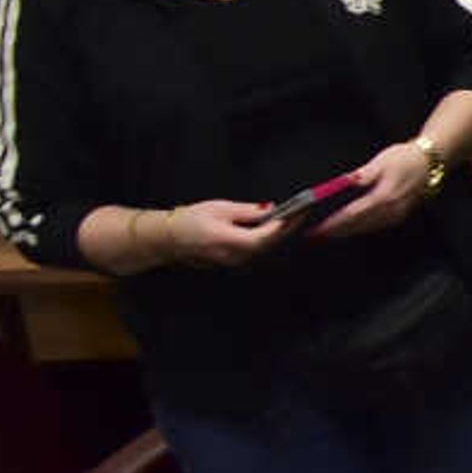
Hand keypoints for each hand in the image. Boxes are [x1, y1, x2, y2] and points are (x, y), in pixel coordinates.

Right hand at [153, 198, 288, 267]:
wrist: (168, 239)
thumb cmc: (190, 221)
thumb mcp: (219, 208)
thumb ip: (247, 211)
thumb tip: (271, 209)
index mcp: (231, 241)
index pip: (268, 236)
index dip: (286, 224)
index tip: (300, 211)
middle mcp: (235, 257)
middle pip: (271, 245)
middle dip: (289, 229)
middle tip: (303, 212)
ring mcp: (235, 263)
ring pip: (266, 250)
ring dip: (281, 235)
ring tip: (294, 218)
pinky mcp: (234, 263)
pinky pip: (257, 252)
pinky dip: (269, 240)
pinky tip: (275, 228)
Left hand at [308, 138, 434, 239]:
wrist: (431, 162)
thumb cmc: (405, 158)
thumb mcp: (381, 162)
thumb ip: (361, 176)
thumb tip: (343, 183)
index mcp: (383, 197)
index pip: (352, 214)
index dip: (334, 223)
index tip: (318, 228)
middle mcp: (391, 210)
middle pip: (358, 225)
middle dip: (337, 231)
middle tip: (316, 235)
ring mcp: (397, 215)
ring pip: (367, 228)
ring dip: (348, 232)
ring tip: (330, 233)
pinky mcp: (400, 215)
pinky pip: (377, 226)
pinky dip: (362, 228)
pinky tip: (352, 227)